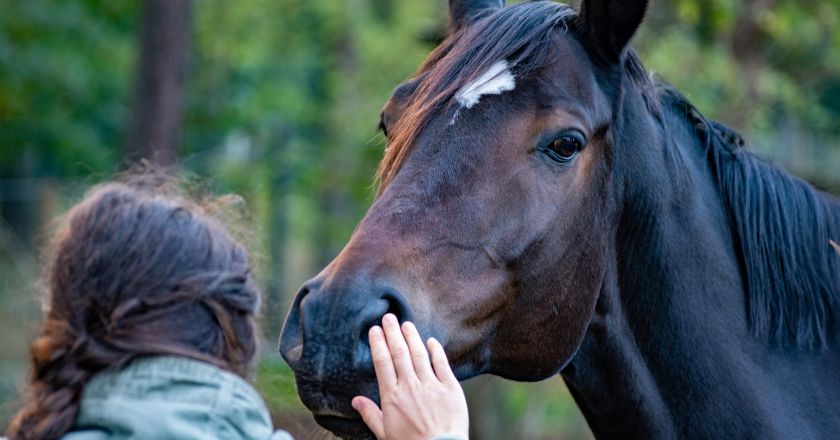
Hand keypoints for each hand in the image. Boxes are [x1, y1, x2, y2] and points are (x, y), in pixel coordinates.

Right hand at [352, 314, 468, 439]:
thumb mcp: (385, 434)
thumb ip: (370, 414)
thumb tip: (355, 400)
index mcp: (392, 397)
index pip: (382, 363)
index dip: (378, 344)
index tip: (374, 330)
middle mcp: (410, 387)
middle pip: (399, 353)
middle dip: (392, 332)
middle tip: (388, 317)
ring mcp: (431, 385)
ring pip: (419, 354)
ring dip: (411, 337)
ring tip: (406, 324)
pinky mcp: (450, 388)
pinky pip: (442, 364)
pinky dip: (436, 350)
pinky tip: (431, 341)